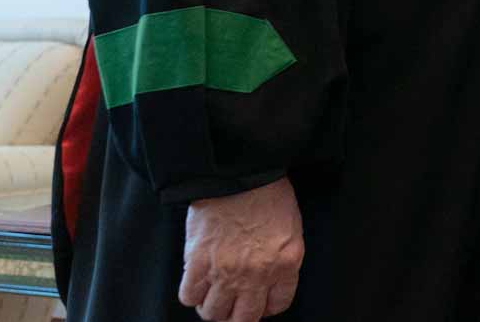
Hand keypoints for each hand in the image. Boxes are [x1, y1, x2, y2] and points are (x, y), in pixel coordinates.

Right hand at [179, 177, 303, 321]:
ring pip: (213, 313)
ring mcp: (226, 270)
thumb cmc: (268, 193)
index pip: (278, 305)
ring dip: (212, 307)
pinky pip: (189, 296)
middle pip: (244, 318)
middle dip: (238, 315)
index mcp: (286, 263)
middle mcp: (257, 274)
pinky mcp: (198, 261)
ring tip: (212, 295)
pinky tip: (197, 283)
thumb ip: (282, 259)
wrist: (239, 172)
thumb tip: (269, 280)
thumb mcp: (291, 228)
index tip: (259, 300)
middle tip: (232, 305)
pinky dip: (192, 294)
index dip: (266, 306)